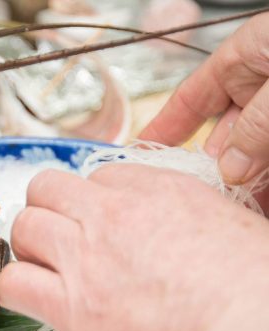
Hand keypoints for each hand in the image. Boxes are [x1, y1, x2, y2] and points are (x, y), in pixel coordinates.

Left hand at [0, 165, 268, 330]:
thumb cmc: (255, 287)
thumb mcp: (232, 222)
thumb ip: (191, 212)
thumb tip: (184, 223)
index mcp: (154, 190)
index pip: (98, 176)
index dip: (93, 201)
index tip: (97, 221)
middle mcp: (111, 214)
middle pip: (46, 188)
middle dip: (48, 209)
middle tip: (58, 236)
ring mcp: (84, 256)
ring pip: (23, 227)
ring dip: (28, 246)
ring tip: (42, 266)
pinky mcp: (69, 306)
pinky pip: (12, 283)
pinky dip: (13, 289)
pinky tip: (29, 298)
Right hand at [140, 13, 268, 184]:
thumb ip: (255, 124)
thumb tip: (229, 170)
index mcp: (243, 60)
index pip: (190, 100)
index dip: (163, 129)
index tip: (140, 155)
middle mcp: (260, 85)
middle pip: (222, 135)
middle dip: (208, 168)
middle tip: (195, 196)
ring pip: (252, 152)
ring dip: (242, 181)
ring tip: (228, 204)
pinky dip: (267, 183)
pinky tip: (260, 200)